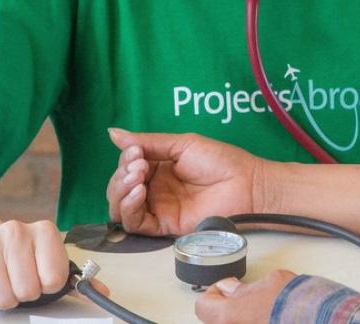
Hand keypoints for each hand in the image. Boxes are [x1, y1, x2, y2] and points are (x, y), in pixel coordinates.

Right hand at [0, 219, 70, 310]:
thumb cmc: (19, 256)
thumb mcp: (49, 262)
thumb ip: (75, 279)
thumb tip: (101, 292)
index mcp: (44, 231)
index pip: (55, 279)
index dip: (48, 286)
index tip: (41, 276)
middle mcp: (17, 231)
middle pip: (28, 290)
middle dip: (25, 293)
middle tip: (19, 280)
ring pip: (4, 298)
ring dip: (5, 298)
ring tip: (3, 280)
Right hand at [106, 128, 260, 235]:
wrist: (246, 184)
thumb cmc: (221, 161)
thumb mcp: (182, 145)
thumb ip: (148, 142)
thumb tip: (113, 133)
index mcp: (158, 168)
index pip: (126, 167)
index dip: (125, 160)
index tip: (136, 152)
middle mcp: (154, 190)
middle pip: (119, 188)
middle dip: (121, 176)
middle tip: (138, 166)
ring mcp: (158, 209)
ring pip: (121, 208)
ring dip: (121, 192)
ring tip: (137, 179)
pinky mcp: (164, 226)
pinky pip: (135, 224)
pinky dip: (129, 208)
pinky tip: (139, 193)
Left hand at [193, 271, 295, 323]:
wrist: (317, 319)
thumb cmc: (293, 303)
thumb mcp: (267, 283)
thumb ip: (243, 289)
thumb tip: (232, 288)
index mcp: (227, 316)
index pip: (203, 305)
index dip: (215, 292)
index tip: (228, 287)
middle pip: (218, 319)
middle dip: (230, 308)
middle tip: (245, 298)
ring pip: (235, 323)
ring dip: (243, 318)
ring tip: (262, 309)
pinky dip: (256, 321)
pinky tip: (270, 316)